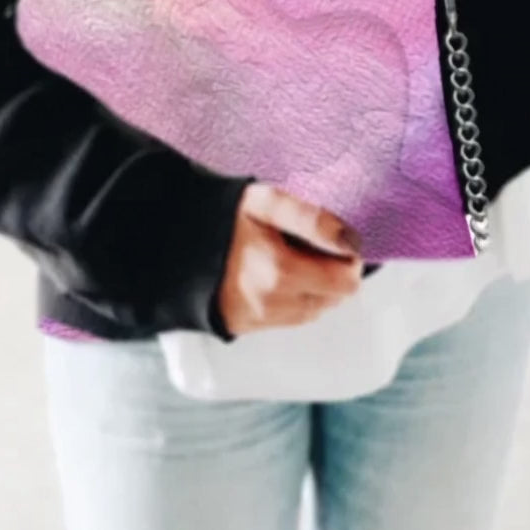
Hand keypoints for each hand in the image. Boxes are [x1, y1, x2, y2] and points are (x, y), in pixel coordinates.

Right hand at [216, 182, 363, 335]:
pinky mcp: (253, 327)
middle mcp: (274, 302)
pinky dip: (297, 297)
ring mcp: (264, 319)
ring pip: (319, 307)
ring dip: (317, 286)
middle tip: (307, 246)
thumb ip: (312, 218)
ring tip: (289, 258)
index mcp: (280, 272)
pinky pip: (296, 317)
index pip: (347, 280)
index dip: (347, 255)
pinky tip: (278, 276)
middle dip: (333, 271)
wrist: (178, 246)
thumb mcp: (266, 202)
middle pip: (337, 296)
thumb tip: (352, 242)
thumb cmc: (224, 218)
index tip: (329, 238)